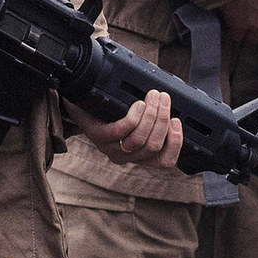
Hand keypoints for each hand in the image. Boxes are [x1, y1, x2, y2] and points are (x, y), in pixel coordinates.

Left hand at [70, 88, 185, 167]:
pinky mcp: (98, 137)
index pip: (165, 161)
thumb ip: (155, 118)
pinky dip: (134, 116)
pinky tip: (138, 105)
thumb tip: (174, 107)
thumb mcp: (138, 116)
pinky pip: (121, 131)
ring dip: (151, 115)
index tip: (177, 121)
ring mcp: (110, 148)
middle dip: (163, 119)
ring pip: (139, 139)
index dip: (176, 143)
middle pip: (153, 146)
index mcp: (140, 154)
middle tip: (164, 97)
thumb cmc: (113, 108)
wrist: (81, 100)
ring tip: (153, 96)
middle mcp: (126, 156)